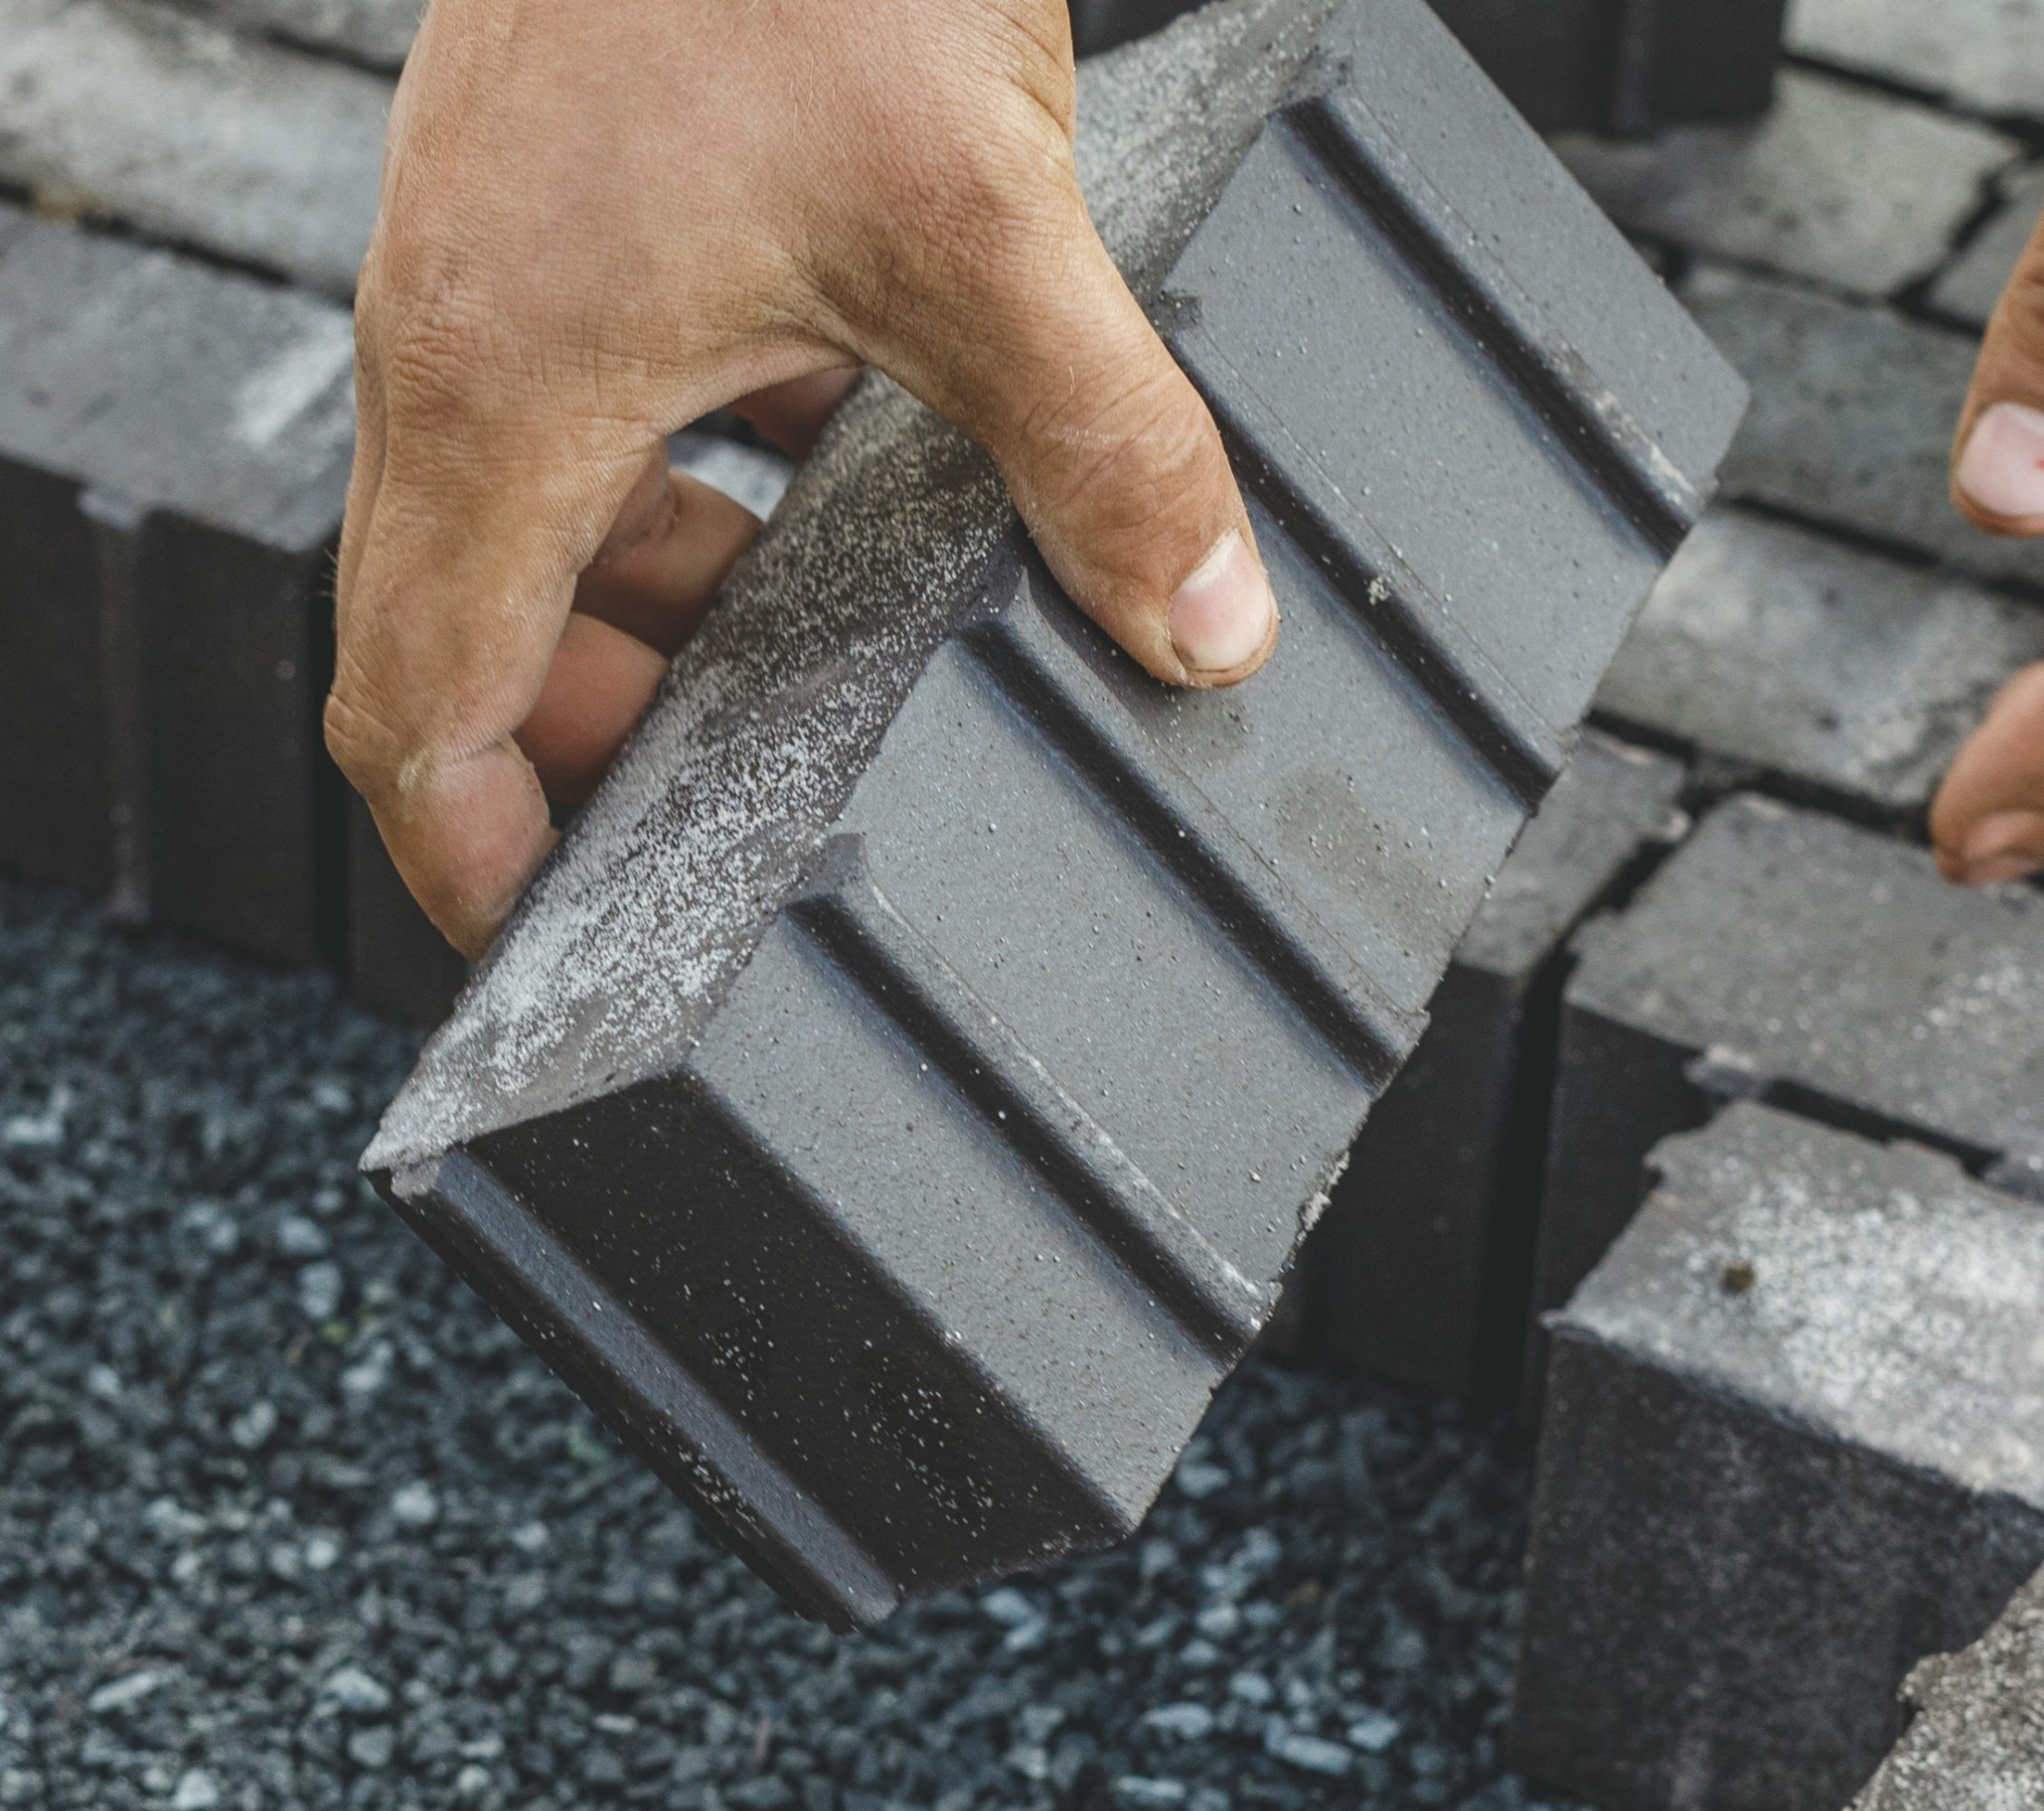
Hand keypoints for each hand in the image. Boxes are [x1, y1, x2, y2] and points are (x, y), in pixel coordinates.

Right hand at [328, 0, 1278, 956]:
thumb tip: (1201, 623)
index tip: (558, 955)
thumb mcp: (986, 232)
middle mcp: (467, 338)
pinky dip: (706, 469)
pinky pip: (610, 398)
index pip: (416, 713)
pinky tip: (842, 459)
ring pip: (542, 513)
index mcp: (503, 391)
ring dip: (664, 604)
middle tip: (746, 803)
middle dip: (606, 744)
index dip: (475, 868)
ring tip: (810, 649)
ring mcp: (510, 259)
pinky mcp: (582, 196)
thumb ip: (1106, 451)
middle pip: (476, 633)